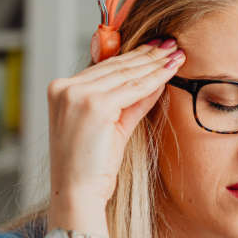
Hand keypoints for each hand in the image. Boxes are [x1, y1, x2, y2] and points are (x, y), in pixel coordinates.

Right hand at [46, 40, 183, 227]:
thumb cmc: (92, 168)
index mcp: (61, 90)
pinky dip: (155, 78)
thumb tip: (154, 83)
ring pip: (126, 73)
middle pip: (116, 65)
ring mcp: (77, 95)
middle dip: (147, 54)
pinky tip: (171, 70)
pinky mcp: (93, 105)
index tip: (155, 48)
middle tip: (171, 44)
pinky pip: (133, 87)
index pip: (104, 67)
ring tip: (176, 53)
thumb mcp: (111, 127)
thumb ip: (129, 103)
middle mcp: (65, 88)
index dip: (133, 56)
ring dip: (155, 62)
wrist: (77, 194)